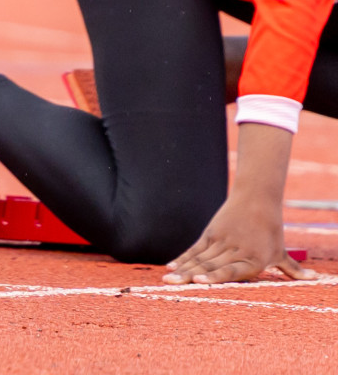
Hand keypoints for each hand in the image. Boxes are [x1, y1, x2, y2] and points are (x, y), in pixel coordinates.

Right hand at [164, 121, 314, 285]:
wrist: (257, 199)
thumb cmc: (271, 230)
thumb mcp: (281, 252)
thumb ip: (293, 270)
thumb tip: (316, 279)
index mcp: (253, 260)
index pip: (230, 271)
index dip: (214, 276)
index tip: (199, 280)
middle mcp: (235, 252)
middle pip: (208, 266)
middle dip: (189, 276)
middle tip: (171, 284)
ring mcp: (220, 242)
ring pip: (198, 259)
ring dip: (181, 269)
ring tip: (167, 279)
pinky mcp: (211, 234)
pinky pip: (195, 249)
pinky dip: (183, 258)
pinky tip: (171, 266)